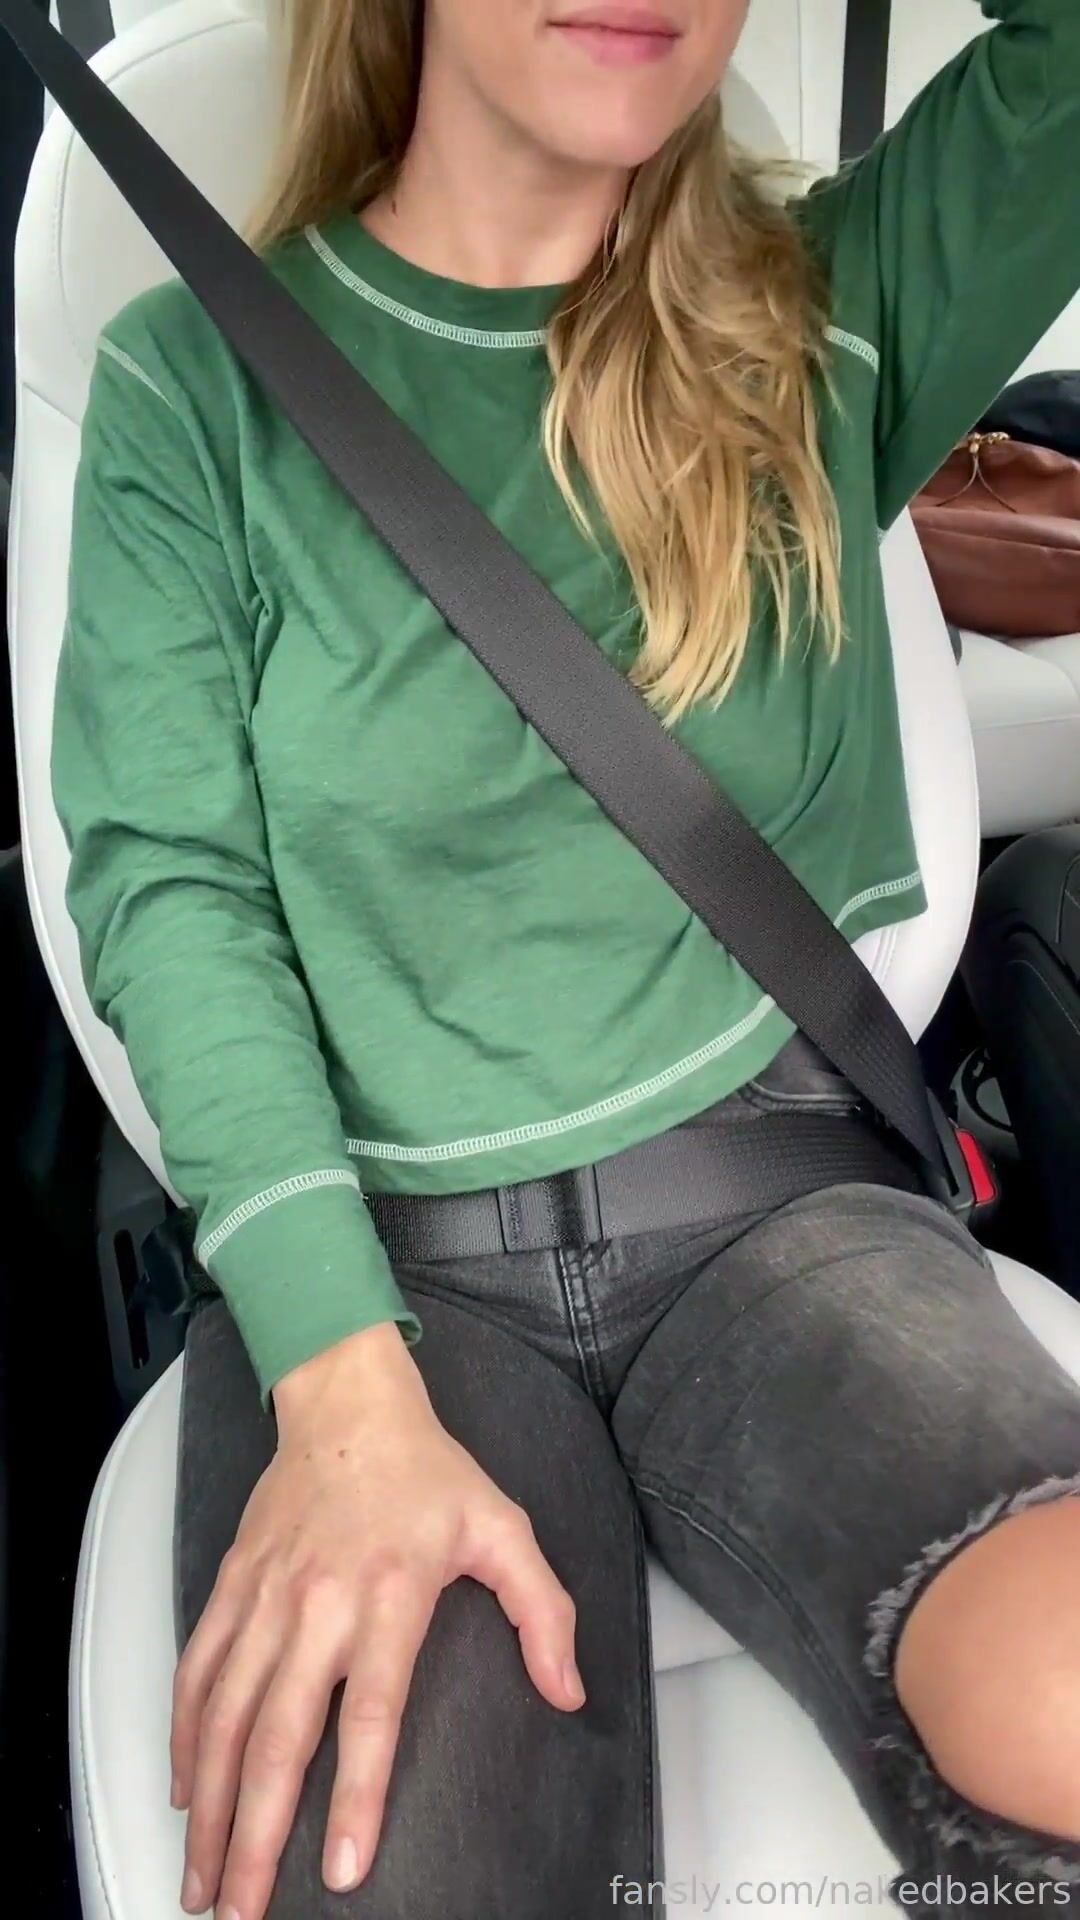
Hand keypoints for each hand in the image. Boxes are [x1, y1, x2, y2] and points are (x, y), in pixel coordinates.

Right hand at [169, 1322, 582, 1919]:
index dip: (355, 1796)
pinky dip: (184, 1736)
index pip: (368, 1715)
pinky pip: (197, 1669)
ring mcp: (266, 1597)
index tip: (341, 1869)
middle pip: (276, 1736)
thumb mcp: (504, 1528)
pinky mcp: (232, 1585)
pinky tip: (182, 1790)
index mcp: (390, 1595)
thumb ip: (544, 1612)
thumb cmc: (428, 1470)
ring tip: (200, 1878)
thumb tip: (569, 1692)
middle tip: (240, 1911)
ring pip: (223, 1716)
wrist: (346, 1402)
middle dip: (253, 1834)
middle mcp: (319, 1603)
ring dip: (207, 1804)